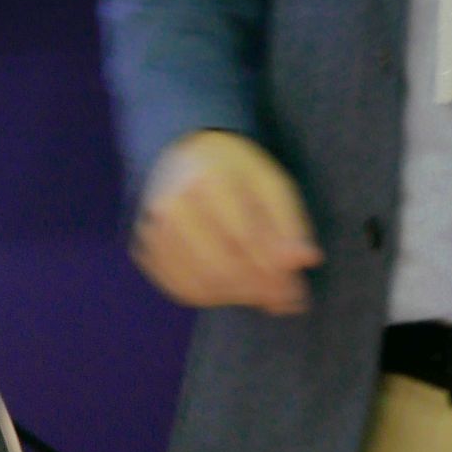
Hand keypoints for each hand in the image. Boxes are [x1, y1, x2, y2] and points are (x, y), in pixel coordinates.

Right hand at [132, 130, 324, 312]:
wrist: (183, 151)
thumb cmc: (234, 169)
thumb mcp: (270, 182)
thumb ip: (290, 223)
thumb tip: (306, 260)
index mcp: (207, 179)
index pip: (245, 239)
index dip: (274, 272)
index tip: (296, 289)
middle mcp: (173, 204)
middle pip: (221, 268)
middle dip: (258, 291)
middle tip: (283, 301)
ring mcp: (153, 228)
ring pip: (201, 286)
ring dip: (237, 298)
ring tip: (260, 294)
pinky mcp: (145, 247)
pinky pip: (180, 289)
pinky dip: (211, 297)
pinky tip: (230, 289)